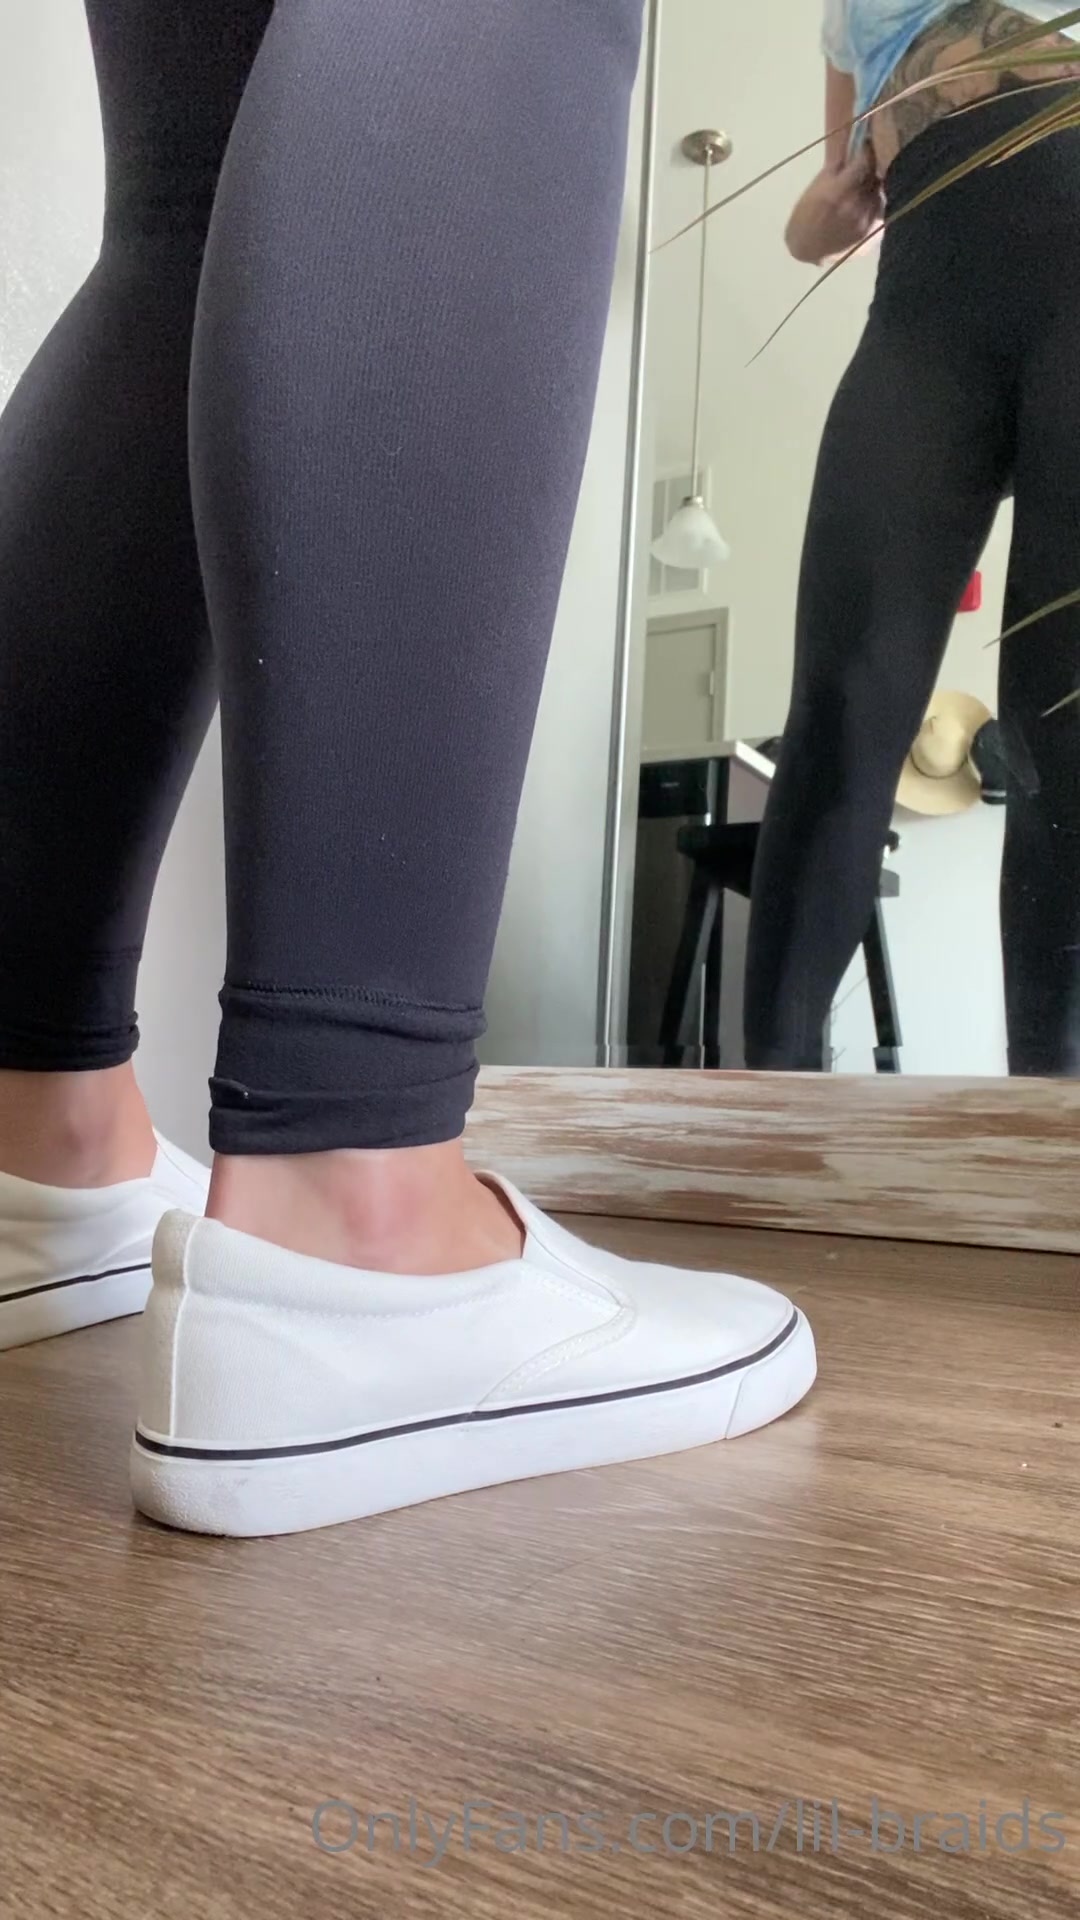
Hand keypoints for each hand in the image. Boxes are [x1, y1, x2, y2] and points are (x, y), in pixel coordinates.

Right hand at [786, 148, 884, 265]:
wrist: (807, 246)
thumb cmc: (806, 213)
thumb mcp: (818, 185)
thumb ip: (838, 167)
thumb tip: (855, 148)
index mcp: (836, 193)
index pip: (863, 164)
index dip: (866, 153)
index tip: (866, 147)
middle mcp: (853, 207)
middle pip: (873, 178)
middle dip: (870, 169)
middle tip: (865, 166)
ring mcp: (863, 221)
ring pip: (878, 193)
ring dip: (873, 187)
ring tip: (863, 186)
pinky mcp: (869, 232)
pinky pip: (879, 209)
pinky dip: (874, 202)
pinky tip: (865, 202)